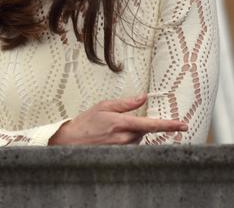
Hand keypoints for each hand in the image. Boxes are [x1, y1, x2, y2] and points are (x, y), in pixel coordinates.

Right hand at [48, 94, 187, 144]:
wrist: (70, 141)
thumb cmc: (85, 123)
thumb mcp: (103, 106)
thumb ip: (125, 103)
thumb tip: (142, 97)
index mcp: (121, 123)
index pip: (150, 124)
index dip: (168, 124)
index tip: (182, 124)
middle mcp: (124, 138)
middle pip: (144, 132)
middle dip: (137, 125)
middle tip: (118, 122)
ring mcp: (122, 149)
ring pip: (138, 140)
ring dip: (131, 134)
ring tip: (110, 131)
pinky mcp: (120, 156)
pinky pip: (131, 148)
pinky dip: (126, 141)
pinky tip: (111, 139)